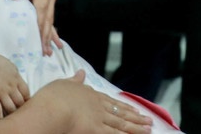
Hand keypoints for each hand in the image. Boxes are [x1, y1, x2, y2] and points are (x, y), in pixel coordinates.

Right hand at [0, 44, 29, 116]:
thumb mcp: (12, 66)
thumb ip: (16, 77)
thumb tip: (18, 84)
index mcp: (17, 79)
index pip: (27, 93)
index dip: (27, 100)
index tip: (25, 103)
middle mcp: (11, 87)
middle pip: (20, 103)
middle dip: (20, 108)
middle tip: (18, 111)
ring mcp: (2, 93)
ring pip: (11, 108)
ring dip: (11, 113)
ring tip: (10, 116)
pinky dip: (0, 116)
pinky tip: (1, 119)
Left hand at [1, 0, 60, 54]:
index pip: (42, 8)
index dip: (40, 23)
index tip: (37, 38)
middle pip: (47, 18)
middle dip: (45, 35)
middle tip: (43, 51)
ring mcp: (48, 1)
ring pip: (48, 22)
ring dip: (48, 37)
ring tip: (48, 52)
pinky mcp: (44, 6)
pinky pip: (48, 21)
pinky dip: (50, 33)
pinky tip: (55, 44)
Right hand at [31, 73, 152, 133]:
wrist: (52, 109)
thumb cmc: (53, 98)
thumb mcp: (63, 84)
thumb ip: (74, 81)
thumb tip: (80, 73)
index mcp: (91, 95)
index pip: (112, 101)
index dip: (124, 106)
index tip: (134, 109)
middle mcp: (98, 106)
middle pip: (121, 112)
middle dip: (136, 117)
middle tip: (148, 121)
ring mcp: (99, 118)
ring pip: (122, 124)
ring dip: (136, 127)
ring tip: (148, 129)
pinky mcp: (97, 130)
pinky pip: (114, 133)